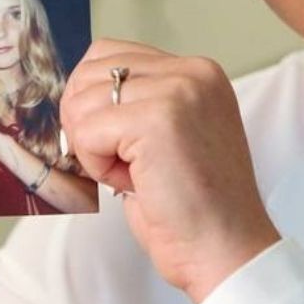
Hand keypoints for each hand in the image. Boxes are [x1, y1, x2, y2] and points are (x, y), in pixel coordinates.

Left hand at [60, 39, 280, 303]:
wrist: (226, 249)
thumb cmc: (194, 207)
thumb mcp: (170, 135)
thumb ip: (138, 102)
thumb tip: (77, 94)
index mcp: (198, 72)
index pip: (110, 54)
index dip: (92, 101)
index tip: (114, 141)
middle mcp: (193, 72)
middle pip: (89, 72)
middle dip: (87, 122)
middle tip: (122, 162)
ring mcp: (178, 91)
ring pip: (83, 102)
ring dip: (94, 148)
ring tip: (136, 174)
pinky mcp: (158, 120)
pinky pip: (87, 133)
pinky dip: (97, 166)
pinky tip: (133, 183)